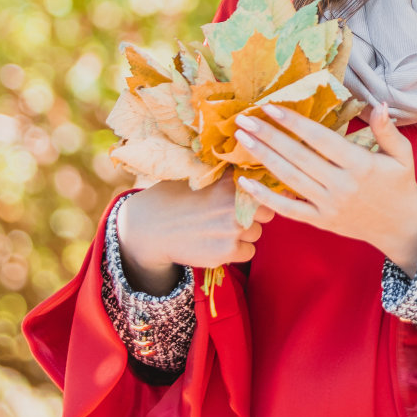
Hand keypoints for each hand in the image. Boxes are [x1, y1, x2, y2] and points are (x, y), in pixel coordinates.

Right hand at [121, 175, 273, 277]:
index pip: (266, 186)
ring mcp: (232, 230)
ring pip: (256, 233)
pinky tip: (217, 243)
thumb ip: (229, 176)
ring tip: (219, 229)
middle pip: (267, 212)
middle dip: (256, 214)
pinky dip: (237, 251)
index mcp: (230, 183)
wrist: (149, 228)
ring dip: (244, 234)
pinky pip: (248, 252)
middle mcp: (235, 205)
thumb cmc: (175, 199)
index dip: (265, 191)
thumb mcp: (201, 178)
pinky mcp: (226, 252)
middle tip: (233, 215)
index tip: (261, 195)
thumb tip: (257, 164)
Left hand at [232, 101, 416, 253]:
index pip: (320, 139)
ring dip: (263, 158)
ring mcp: (329, 204)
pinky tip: (245, 182)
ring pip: (289, 178)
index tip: (271, 107)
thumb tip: (379, 104)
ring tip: (242, 139)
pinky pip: (288, 209)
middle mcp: (342, 185)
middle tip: (244, 118)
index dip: (294, 122)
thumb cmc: (400, 185)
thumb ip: (387, 130)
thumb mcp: (402, 155)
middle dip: (269, 136)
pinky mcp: (321, 221)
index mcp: (360, 165)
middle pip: (298, 156)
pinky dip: (265, 197)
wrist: (402, 227)